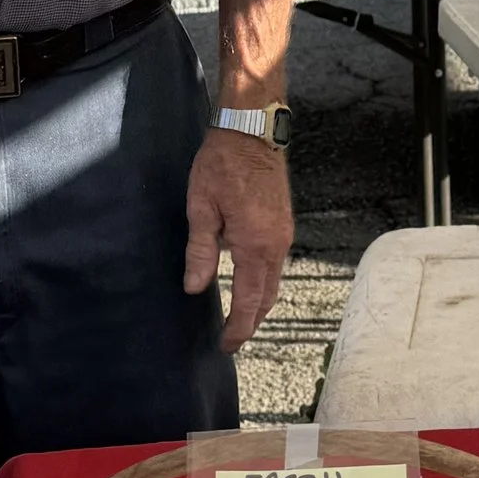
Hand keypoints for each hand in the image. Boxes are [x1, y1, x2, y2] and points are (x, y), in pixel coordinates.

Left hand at [183, 126, 291, 354]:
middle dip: (251, 321)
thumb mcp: (201, 208)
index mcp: (255, 245)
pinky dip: (263, 282)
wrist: (252, 131)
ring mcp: (284, 235)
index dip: (238, 328)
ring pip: (273, 281)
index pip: (249, 301)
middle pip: (266, 297)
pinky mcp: (284, 224)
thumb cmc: (222, 164)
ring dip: (258, 303)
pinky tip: (248, 282)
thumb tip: (194, 287)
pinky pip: (275, 264)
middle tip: (231, 339)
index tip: (226, 347)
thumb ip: (200, 251)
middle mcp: (276, 245)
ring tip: (238, 317)